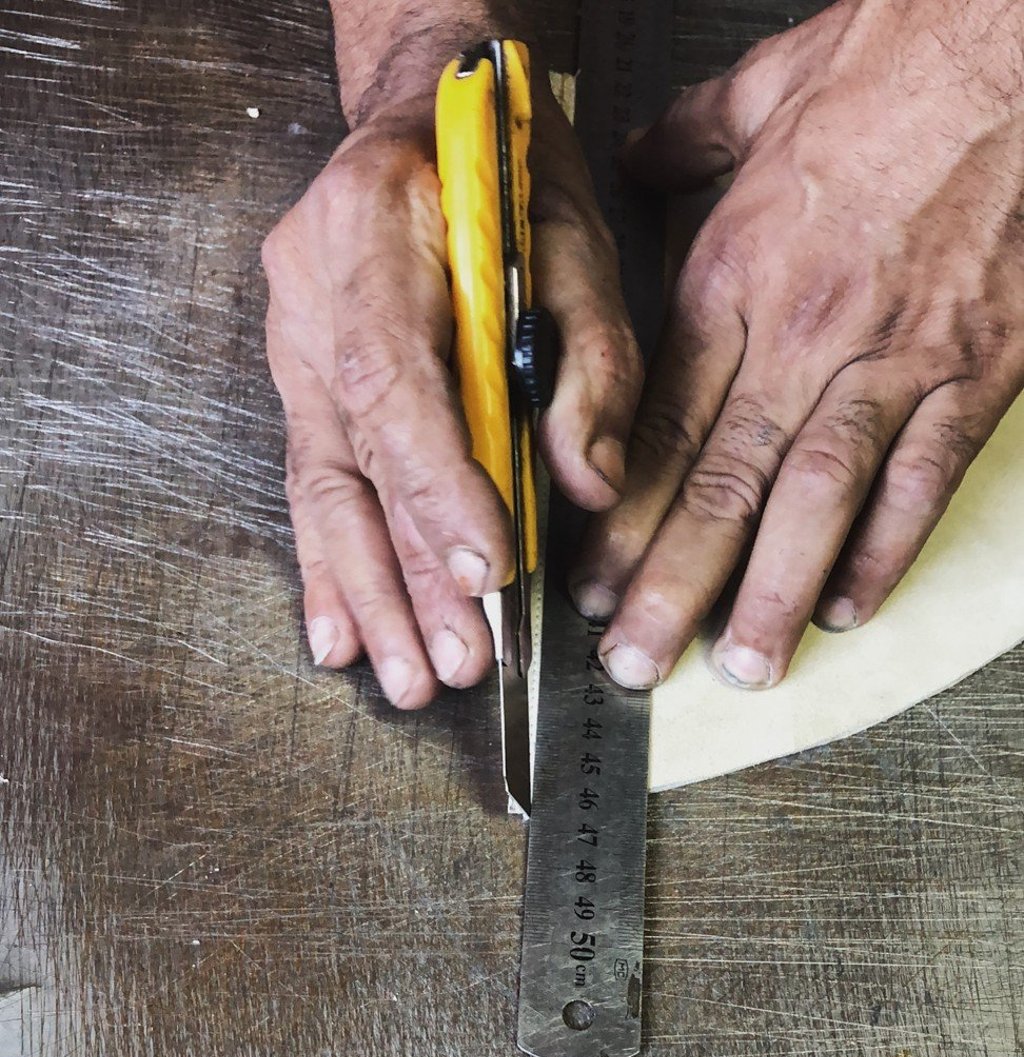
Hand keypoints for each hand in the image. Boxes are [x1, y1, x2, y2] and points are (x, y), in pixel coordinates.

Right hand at [262, 87, 640, 706]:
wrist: (424, 111)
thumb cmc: (502, 165)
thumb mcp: (575, 240)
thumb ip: (591, 362)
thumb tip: (592, 484)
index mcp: (375, 227)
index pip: (395, 380)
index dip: (436, 485)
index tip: (485, 569)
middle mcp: (311, 290)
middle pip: (353, 454)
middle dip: (407, 572)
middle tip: (454, 662)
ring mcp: (293, 339)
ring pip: (323, 486)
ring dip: (367, 592)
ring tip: (405, 675)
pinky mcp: (301, 379)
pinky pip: (310, 482)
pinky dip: (330, 564)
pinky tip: (342, 634)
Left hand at [573, 0, 1023, 691]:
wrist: (1015, 42)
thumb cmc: (891, 65)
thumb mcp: (758, 96)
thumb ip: (680, 149)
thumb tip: (633, 165)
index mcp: (733, 280)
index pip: (658, 430)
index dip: (619, 522)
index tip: (588, 586)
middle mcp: (802, 336)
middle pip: (721, 485)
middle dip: (671, 587)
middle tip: (634, 665)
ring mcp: (892, 361)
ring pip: (815, 501)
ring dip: (769, 594)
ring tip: (737, 669)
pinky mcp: (974, 372)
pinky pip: (920, 481)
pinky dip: (884, 551)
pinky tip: (847, 609)